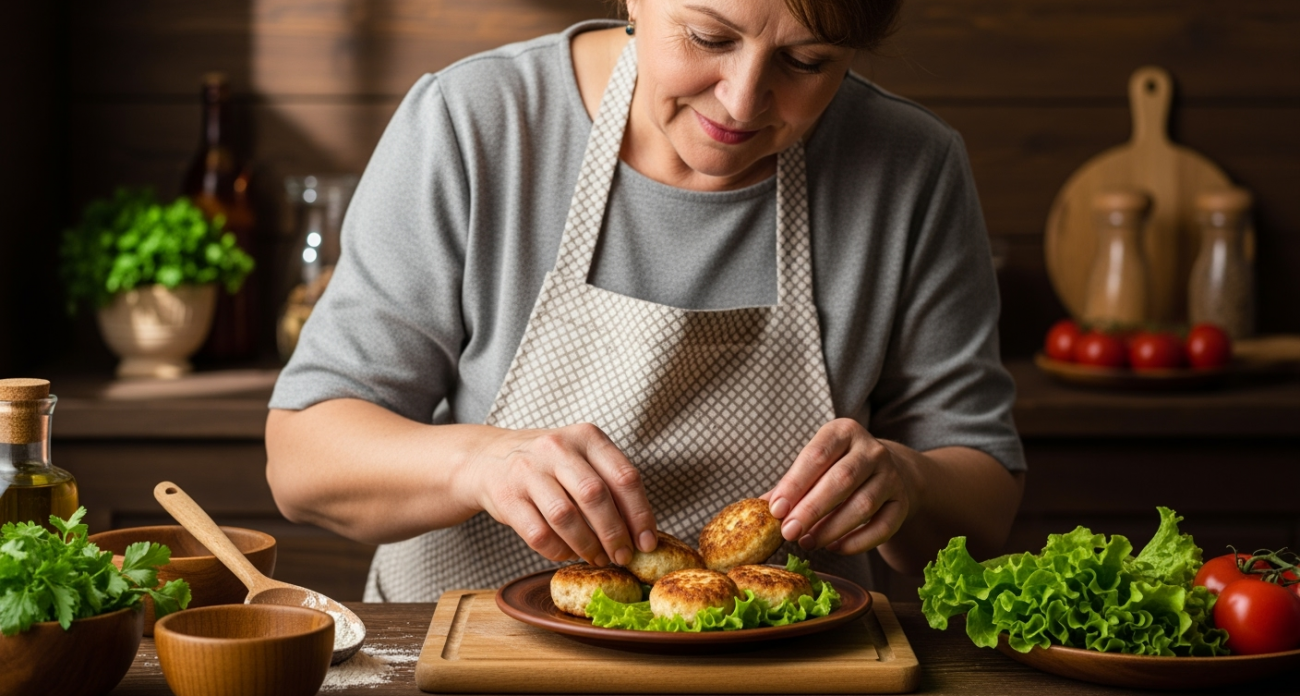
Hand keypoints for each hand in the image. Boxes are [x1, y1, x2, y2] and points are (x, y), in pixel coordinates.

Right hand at [463, 423, 657, 565]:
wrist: (489, 458)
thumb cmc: (549, 465)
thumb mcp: (581, 458)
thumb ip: (610, 484)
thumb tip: (642, 533)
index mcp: (586, 436)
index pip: (624, 476)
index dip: (640, 514)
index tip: (647, 542)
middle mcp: (557, 447)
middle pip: (596, 496)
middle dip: (615, 534)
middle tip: (623, 557)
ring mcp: (528, 470)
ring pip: (566, 517)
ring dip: (587, 546)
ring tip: (597, 558)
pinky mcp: (507, 497)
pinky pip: (538, 534)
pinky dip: (558, 550)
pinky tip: (567, 553)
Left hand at [763, 419, 914, 554]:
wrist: (888, 472)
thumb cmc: (838, 468)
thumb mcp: (816, 465)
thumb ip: (791, 484)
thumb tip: (758, 507)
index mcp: (843, 432)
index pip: (817, 455)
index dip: (795, 483)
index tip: (776, 510)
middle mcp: (872, 450)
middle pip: (841, 480)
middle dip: (811, 509)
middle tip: (788, 532)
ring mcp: (891, 476)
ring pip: (863, 504)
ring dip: (831, 528)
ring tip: (807, 542)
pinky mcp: (902, 503)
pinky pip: (882, 527)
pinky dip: (857, 542)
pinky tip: (834, 548)